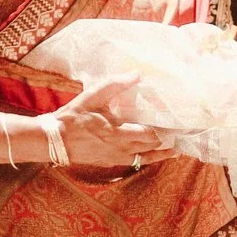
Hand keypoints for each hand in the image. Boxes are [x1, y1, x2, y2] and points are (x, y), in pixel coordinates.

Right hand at [48, 76, 172, 171]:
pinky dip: (146, 157)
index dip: (167, 130)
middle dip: (168, 141)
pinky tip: (151, 153)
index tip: (180, 124)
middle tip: (183, 135)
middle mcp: (122, 149)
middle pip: (152, 147)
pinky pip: (135, 162)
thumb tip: (137, 74)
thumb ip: (116, 85)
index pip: (151, 134)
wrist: (54, 140)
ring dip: (161, 153)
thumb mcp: (93, 96)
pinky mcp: (110, 162)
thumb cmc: (73, 117)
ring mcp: (116, 158)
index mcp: (119, 133)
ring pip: (146, 158)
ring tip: (175, 150)